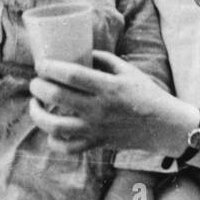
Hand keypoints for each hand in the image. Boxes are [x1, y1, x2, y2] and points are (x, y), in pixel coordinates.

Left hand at [29, 52, 182, 155]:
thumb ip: (104, 60)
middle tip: (36, 82)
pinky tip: (50, 130)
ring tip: (35, 104)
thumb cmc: (147, 94)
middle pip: (57, 96)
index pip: (71, 75)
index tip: (41, 64)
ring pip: (54, 126)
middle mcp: (99, 108)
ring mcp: (96, 129)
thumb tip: (81, 52)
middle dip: (38, 86)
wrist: (164, 125)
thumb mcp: (129, 71)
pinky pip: (66, 147)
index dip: (50, 68)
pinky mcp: (96, 143)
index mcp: (109, 87)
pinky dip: (52, 140)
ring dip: (37, 114)